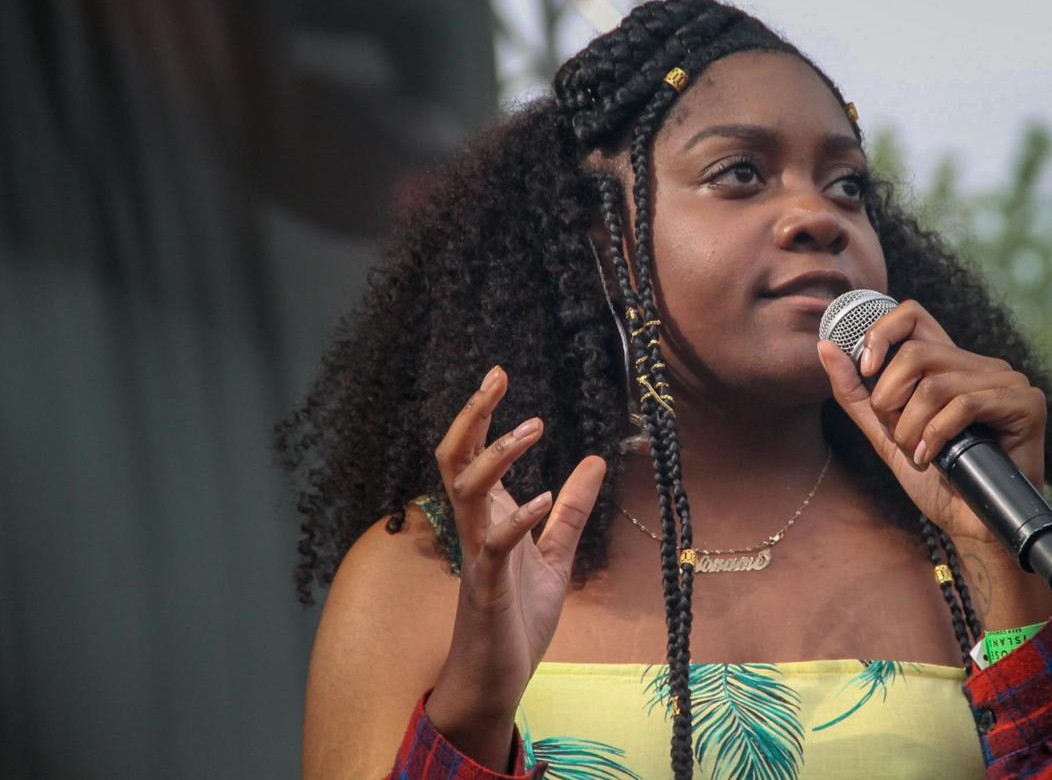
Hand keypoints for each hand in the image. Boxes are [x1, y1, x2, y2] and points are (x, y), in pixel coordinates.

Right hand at [426, 365, 606, 726]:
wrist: (496, 678)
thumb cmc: (517, 617)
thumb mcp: (556, 556)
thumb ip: (571, 510)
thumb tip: (596, 460)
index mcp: (489, 517)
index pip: (474, 453)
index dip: (481, 414)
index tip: (498, 373)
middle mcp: (476, 528)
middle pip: (455, 459)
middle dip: (472, 416)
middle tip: (496, 377)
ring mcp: (478, 557)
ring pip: (467, 492)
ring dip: (498, 457)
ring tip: (533, 429)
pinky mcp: (487, 589)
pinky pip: (494, 545)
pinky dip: (518, 519)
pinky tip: (543, 499)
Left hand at [816, 299, 1047, 547]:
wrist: (972, 527)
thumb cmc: (936, 481)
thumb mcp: (885, 432)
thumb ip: (856, 392)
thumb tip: (825, 346)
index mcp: (951, 364)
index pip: (912, 315)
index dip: (881, 333)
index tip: (866, 370)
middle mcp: (981, 365)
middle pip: (916, 353)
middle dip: (891, 400)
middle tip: (898, 437)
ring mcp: (1008, 381)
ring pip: (937, 384)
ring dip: (912, 428)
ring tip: (918, 455)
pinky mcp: (1027, 403)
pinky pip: (967, 404)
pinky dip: (938, 435)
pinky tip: (933, 458)